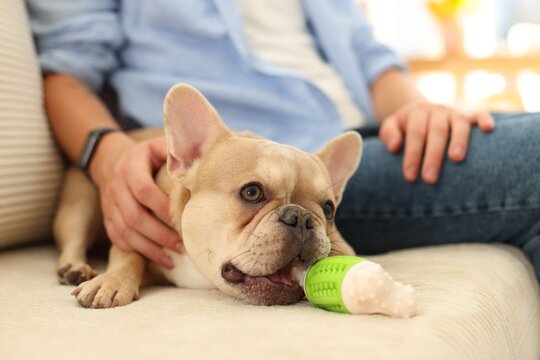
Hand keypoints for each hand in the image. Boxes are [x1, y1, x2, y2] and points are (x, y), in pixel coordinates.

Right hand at [90, 132, 181, 268]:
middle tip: (181, 245)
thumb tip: (196, 167)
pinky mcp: (107, 217)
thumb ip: (176, 153)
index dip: (162, 207)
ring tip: (171, 259)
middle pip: (134, 217)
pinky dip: (135, 250)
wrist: (109, 159)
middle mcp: (116, 187)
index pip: (144, 190)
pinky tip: (154, 257)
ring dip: (148, 248)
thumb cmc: (144, 155)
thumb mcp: (158, 146)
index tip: (180, 219)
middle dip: (159, 234)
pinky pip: (117, 237)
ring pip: (125, 231)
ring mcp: (109, 204)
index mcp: (131, 168)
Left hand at [379, 101, 494, 183]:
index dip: (413, 154)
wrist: (421, 110)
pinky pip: (480, 113)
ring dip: (459, 140)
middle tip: (430, 178)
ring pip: (459, 123)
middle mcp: (437, 111)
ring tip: (456, 159)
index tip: (410, 176)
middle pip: (436, 131)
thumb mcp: (391, 126)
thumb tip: (396, 146)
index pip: (415, 134)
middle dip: (433, 156)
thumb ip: (389, 134)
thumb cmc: (405, 126)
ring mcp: (455, 112)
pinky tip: (489, 129)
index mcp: (417, 113)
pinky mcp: (470, 115)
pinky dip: (485, 119)